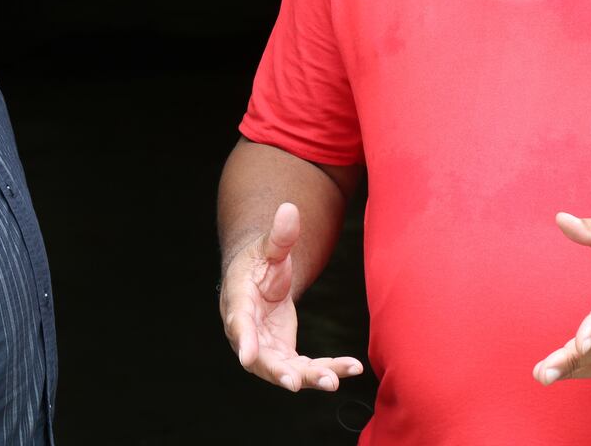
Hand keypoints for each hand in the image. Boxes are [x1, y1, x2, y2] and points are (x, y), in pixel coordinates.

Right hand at [220, 201, 363, 392]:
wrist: (260, 280)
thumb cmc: (259, 263)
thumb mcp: (268, 248)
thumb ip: (280, 236)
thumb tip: (289, 208)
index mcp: (238, 302)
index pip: (239, 322)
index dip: (243, 339)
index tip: (247, 356)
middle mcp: (248, 333)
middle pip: (261, 358)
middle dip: (278, 372)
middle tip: (297, 383)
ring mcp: (265, 348)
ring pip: (286, 370)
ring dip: (309, 377)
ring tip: (334, 381)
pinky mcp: (284, 354)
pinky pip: (305, 367)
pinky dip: (326, 369)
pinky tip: (352, 367)